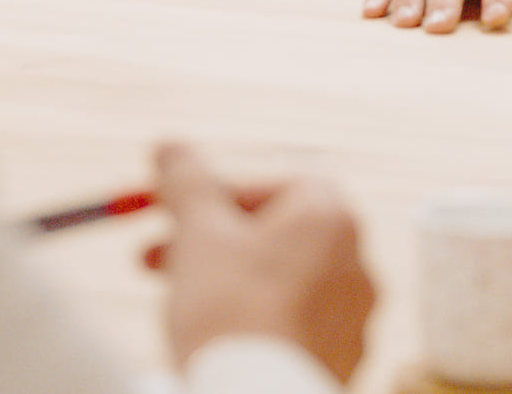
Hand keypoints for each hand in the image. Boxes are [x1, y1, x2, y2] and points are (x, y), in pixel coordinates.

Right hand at [151, 143, 373, 381]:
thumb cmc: (230, 311)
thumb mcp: (197, 231)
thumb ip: (185, 181)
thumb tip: (170, 147)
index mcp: (332, 220)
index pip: (278, 184)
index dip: (223, 194)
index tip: (181, 213)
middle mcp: (356, 266)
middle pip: (275, 237)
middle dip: (211, 243)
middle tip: (156, 259)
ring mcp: (353, 322)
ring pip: (280, 286)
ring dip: (228, 284)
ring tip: (177, 304)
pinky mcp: (341, 365)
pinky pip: (291, 331)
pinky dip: (253, 328)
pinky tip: (216, 345)